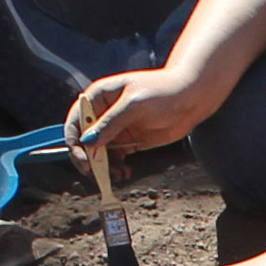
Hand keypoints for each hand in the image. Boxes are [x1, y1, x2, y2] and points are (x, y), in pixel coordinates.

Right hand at [70, 60, 225, 159]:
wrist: (191, 97)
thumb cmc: (162, 91)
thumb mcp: (134, 105)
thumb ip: (111, 123)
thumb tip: (88, 141)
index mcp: (98, 97)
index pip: (75, 121)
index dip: (74, 142)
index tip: (83, 160)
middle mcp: (103, 113)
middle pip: (84, 141)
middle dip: (89, 159)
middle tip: (97, 174)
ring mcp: (115, 129)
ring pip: (98, 153)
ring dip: (103, 167)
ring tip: (118, 174)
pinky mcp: (128, 141)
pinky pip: (114, 158)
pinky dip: (116, 168)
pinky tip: (125, 172)